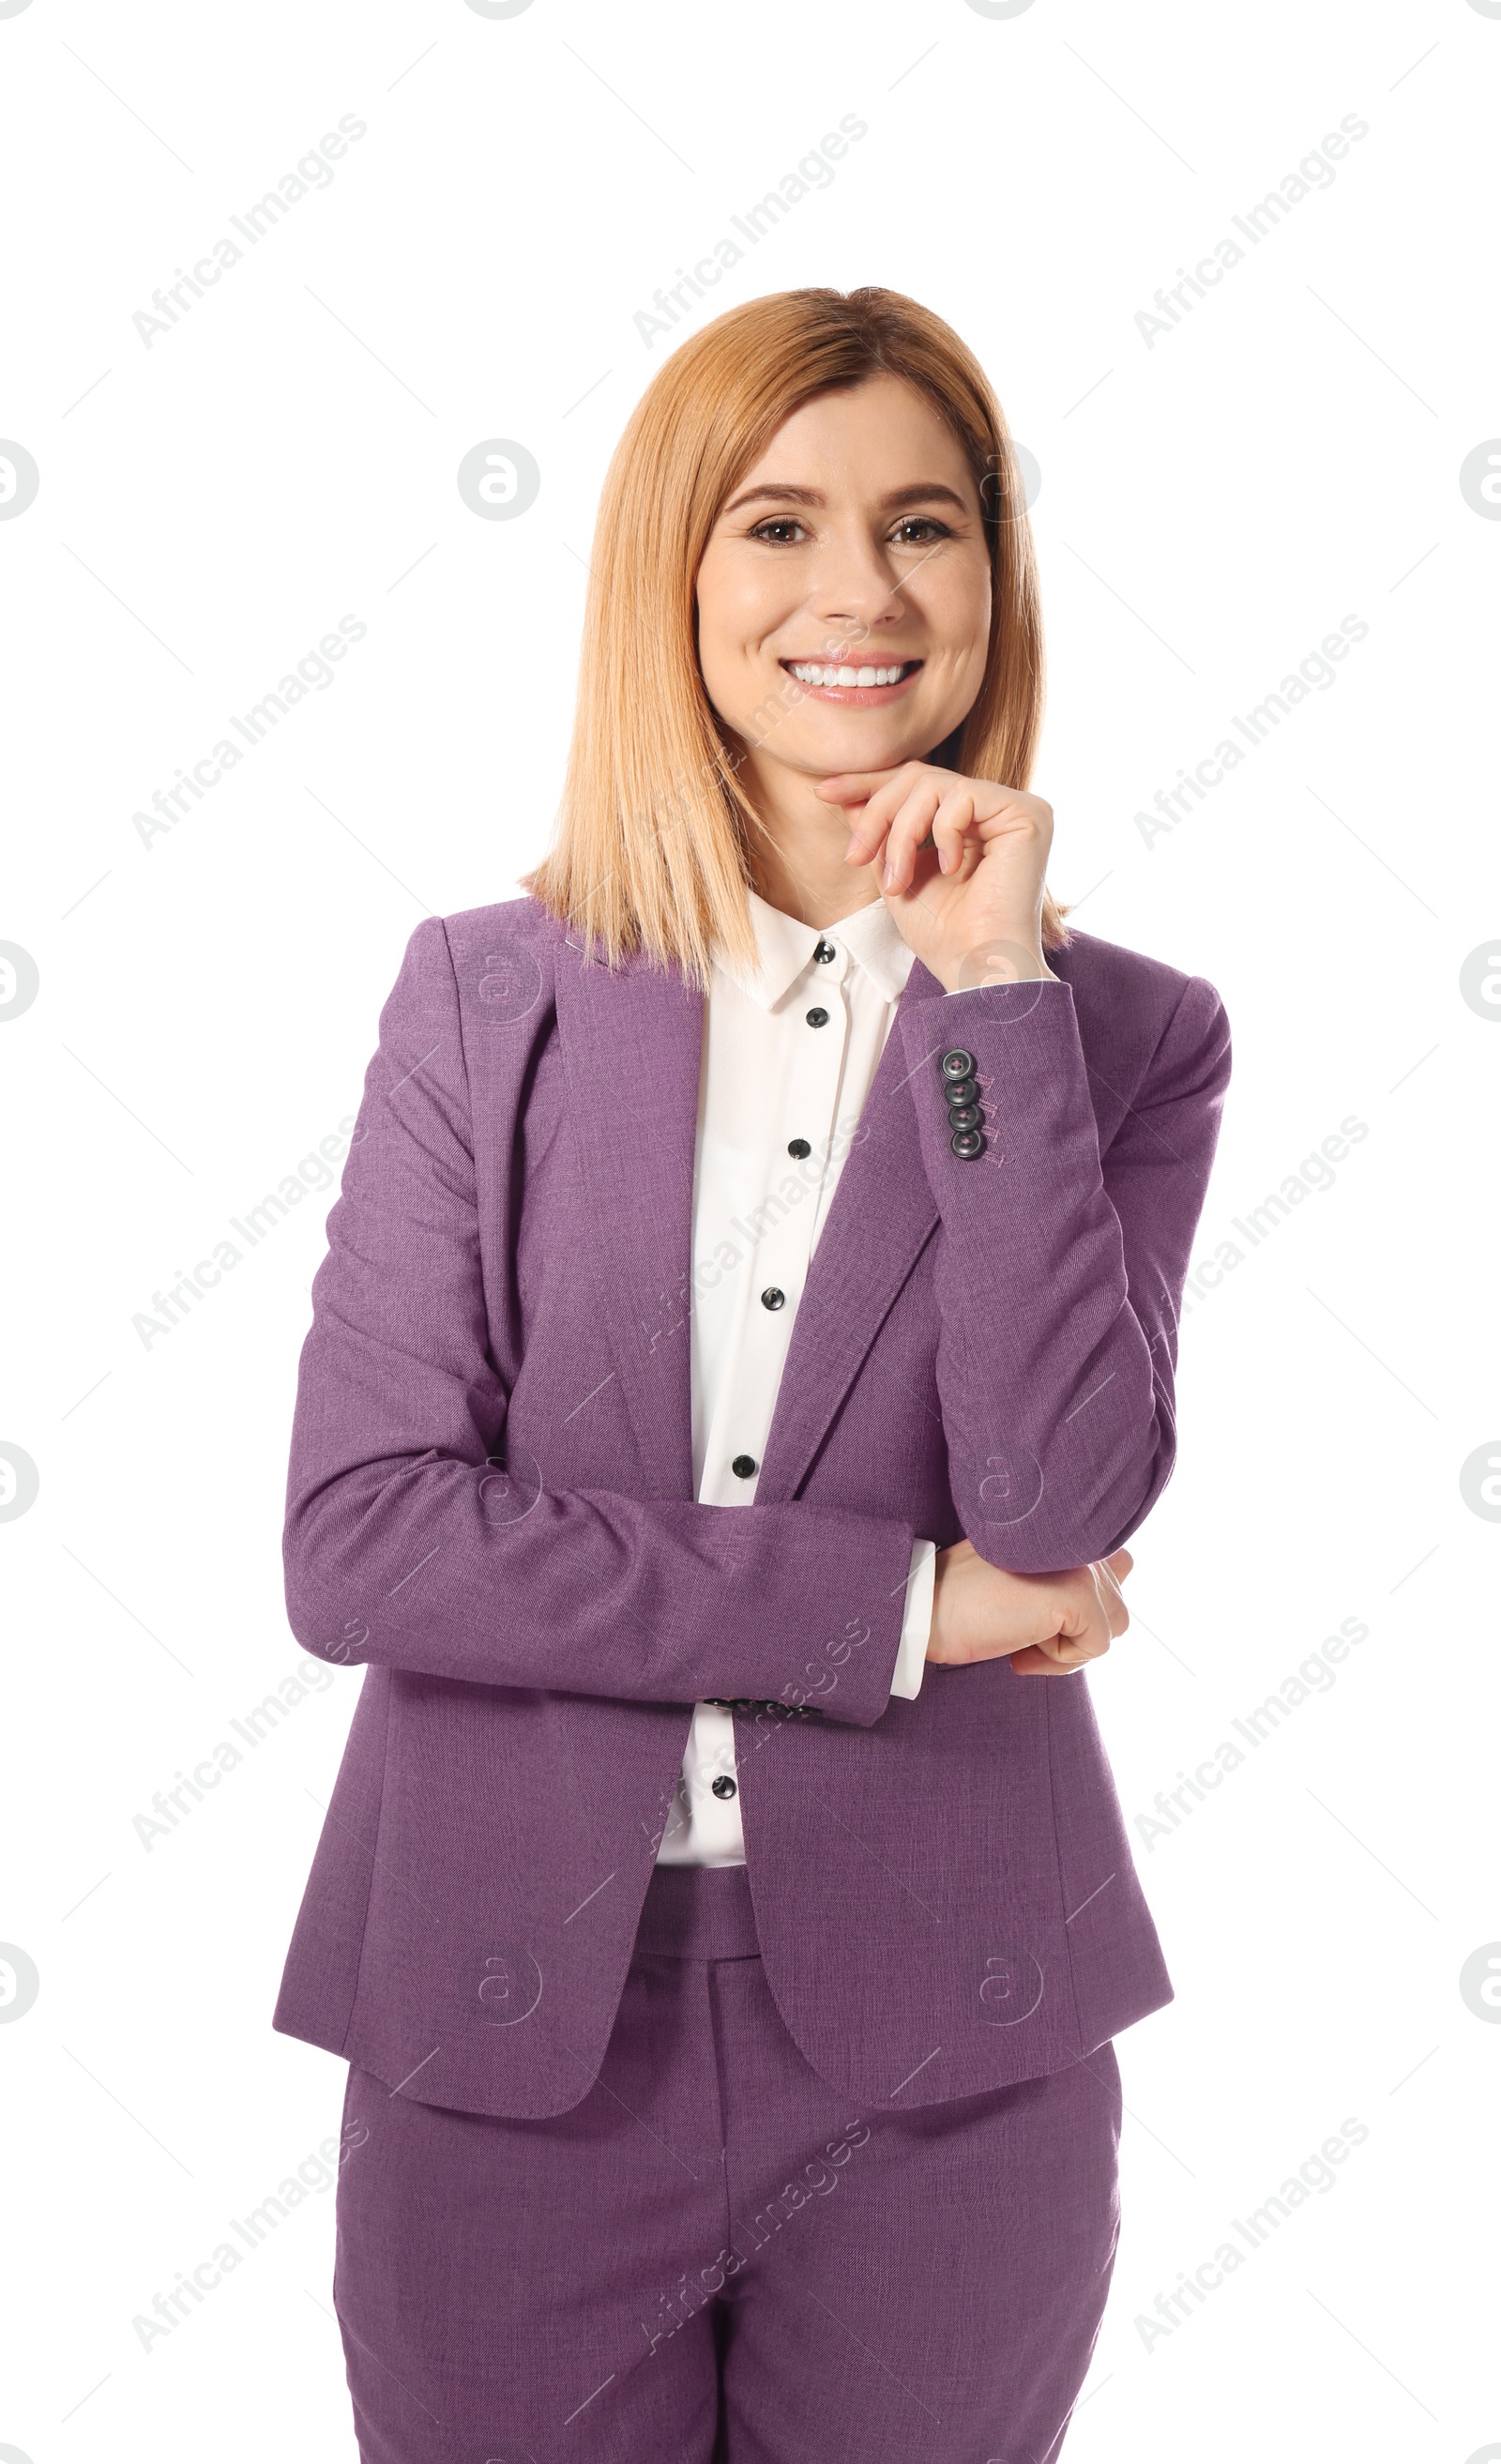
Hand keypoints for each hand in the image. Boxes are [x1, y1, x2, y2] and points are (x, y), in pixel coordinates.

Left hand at [814, 761, 1057, 993]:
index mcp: (971, 821)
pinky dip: (942, 834)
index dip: (869, 783)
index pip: (915, 783)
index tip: (824, 792)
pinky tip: (951, 871)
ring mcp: (1014, 809)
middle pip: (919, 777)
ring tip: (898, 881)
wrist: (976, 967)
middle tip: (857, 857)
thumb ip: (880, 831)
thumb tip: (849, 793)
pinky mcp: (1028, 814)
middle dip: (878, 813)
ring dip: (900, 833)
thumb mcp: (896, 873)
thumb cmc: (943, 935)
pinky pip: (962, 796)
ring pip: (933, 784)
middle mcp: (996, 809)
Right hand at [926, 1541, 1131, 1675]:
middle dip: (1077, 1631)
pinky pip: (1094, 1649)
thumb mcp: (1025, 1573)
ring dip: (1069, 1646)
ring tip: (1024, 1637)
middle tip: (1025, 1630)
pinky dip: (1056, 1662)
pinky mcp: (1078, 1597)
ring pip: (1112, 1629)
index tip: (1031, 1612)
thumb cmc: (967, 1597)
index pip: (1120, 1567)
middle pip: (1118, 1608)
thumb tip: (1117, 1580)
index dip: (1080, 1607)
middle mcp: (1081, 1541)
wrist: (925, 1607)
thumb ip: (1070, 1570)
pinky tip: (1018, 1650)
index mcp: (1068, 1530)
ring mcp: (1083, 1567)